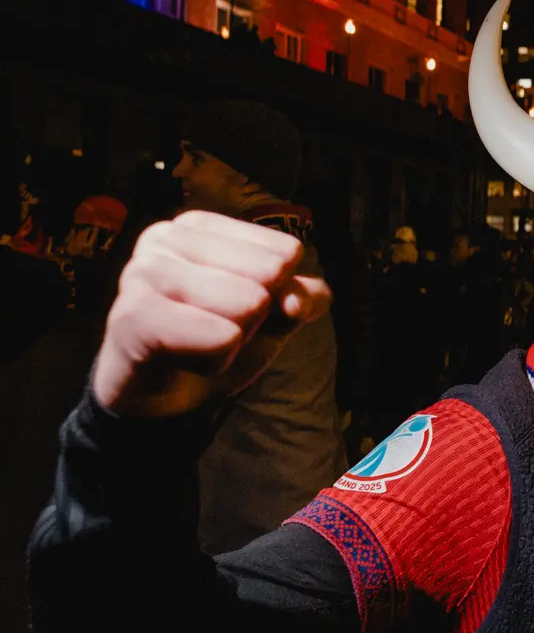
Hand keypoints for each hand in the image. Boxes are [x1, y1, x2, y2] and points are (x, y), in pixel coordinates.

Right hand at [92, 210, 331, 417]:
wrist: (163, 405)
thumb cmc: (214, 346)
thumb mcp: (273, 319)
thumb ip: (301, 299)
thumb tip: (298, 300)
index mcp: (201, 227)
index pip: (286, 252)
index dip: (279, 294)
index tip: (237, 312)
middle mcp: (167, 237)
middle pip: (270, 273)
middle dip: (257, 318)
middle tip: (215, 333)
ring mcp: (144, 271)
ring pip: (247, 304)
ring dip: (236, 341)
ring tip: (199, 347)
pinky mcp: (133, 314)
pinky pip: (219, 336)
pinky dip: (219, 358)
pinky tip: (190, 363)